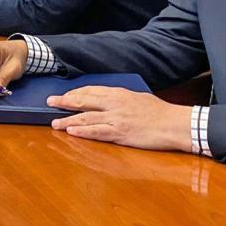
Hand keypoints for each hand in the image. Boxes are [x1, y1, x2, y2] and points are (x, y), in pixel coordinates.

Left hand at [49, 87, 192, 151]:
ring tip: (54, 123)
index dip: (75, 94)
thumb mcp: (138, 97)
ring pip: (87, 119)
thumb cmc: (159, 112)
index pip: (91, 91)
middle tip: (50, 102)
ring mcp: (116, 119)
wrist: (175, 124)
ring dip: (68, 120)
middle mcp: (114, 104)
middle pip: (84, 102)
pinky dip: (83, 132)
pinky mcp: (121, 134)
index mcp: (119, 94)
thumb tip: (108, 100)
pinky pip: (98, 133)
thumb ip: (121, 99)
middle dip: (65, 102)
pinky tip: (72, 132)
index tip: (64, 96)